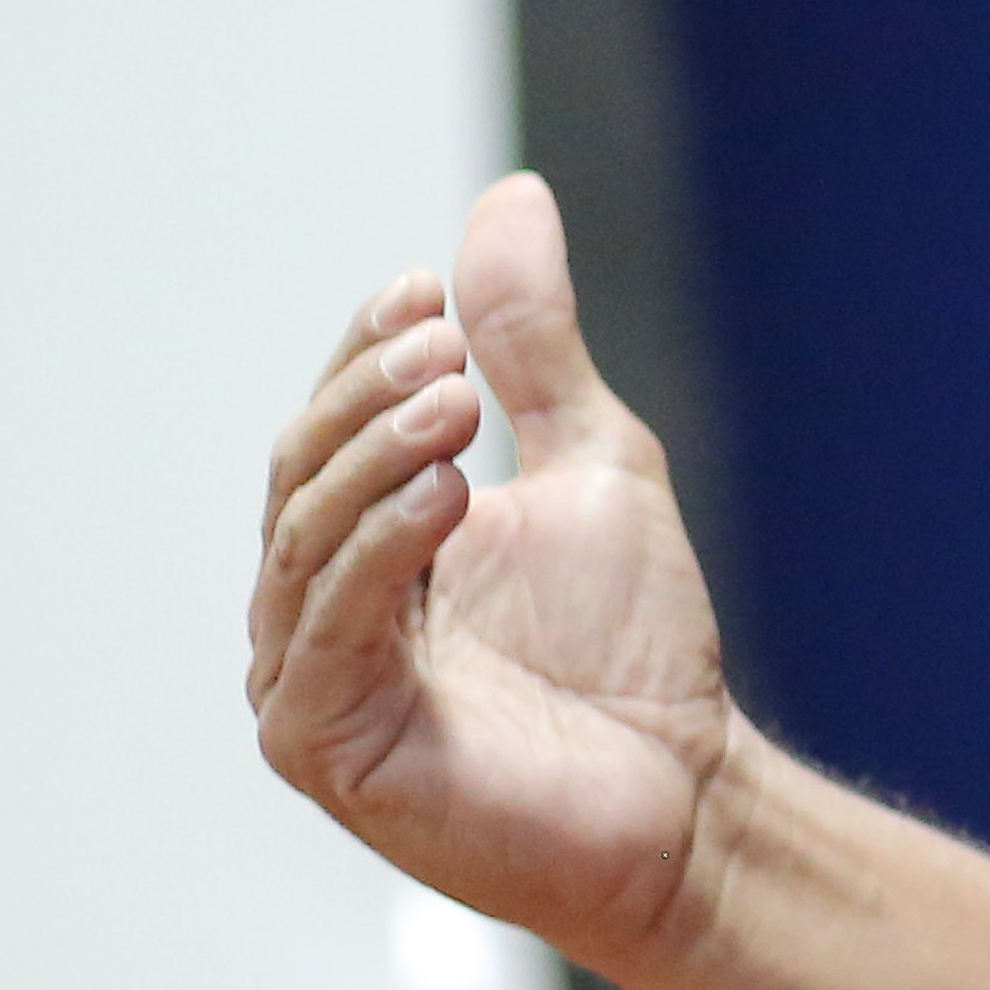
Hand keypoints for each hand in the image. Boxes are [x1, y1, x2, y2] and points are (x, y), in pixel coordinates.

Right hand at [248, 171, 736, 975]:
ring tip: (453, 405)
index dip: (364, 354)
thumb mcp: (589, 461)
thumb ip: (535, 347)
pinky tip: (444, 501)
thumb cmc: (635, 646)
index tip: (422, 289)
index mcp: (365, 542)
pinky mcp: (326, 747)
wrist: (687, 792)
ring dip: (373, 461)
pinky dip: (378, 556)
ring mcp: (309, 681)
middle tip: (443, 348)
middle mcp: (317, 608)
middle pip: (303, 474)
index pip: (332, 426)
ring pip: (305, 541)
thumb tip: (507, 197)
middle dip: (366, 400)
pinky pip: (327, 633)